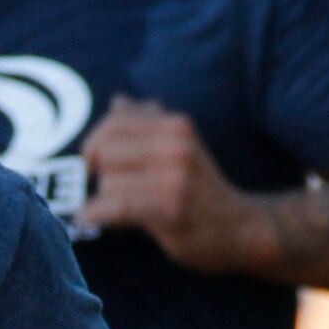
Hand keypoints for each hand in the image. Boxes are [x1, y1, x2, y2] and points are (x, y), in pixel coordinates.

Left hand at [79, 97, 267, 274]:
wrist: (240, 227)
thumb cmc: (200, 187)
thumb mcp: (179, 147)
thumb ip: (147, 123)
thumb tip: (119, 101)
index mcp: (177, 125)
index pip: (114, 123)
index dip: (94, 143)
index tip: (92, 162)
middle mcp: (177, 146)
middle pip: (105, 153)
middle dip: (102, 175)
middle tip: (113, 190)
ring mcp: (176, 178)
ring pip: (108, 183)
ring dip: (105, 201)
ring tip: (122, 210)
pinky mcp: (170, 210)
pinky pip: (116, 207)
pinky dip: (96, 213)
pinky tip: (89, 218)